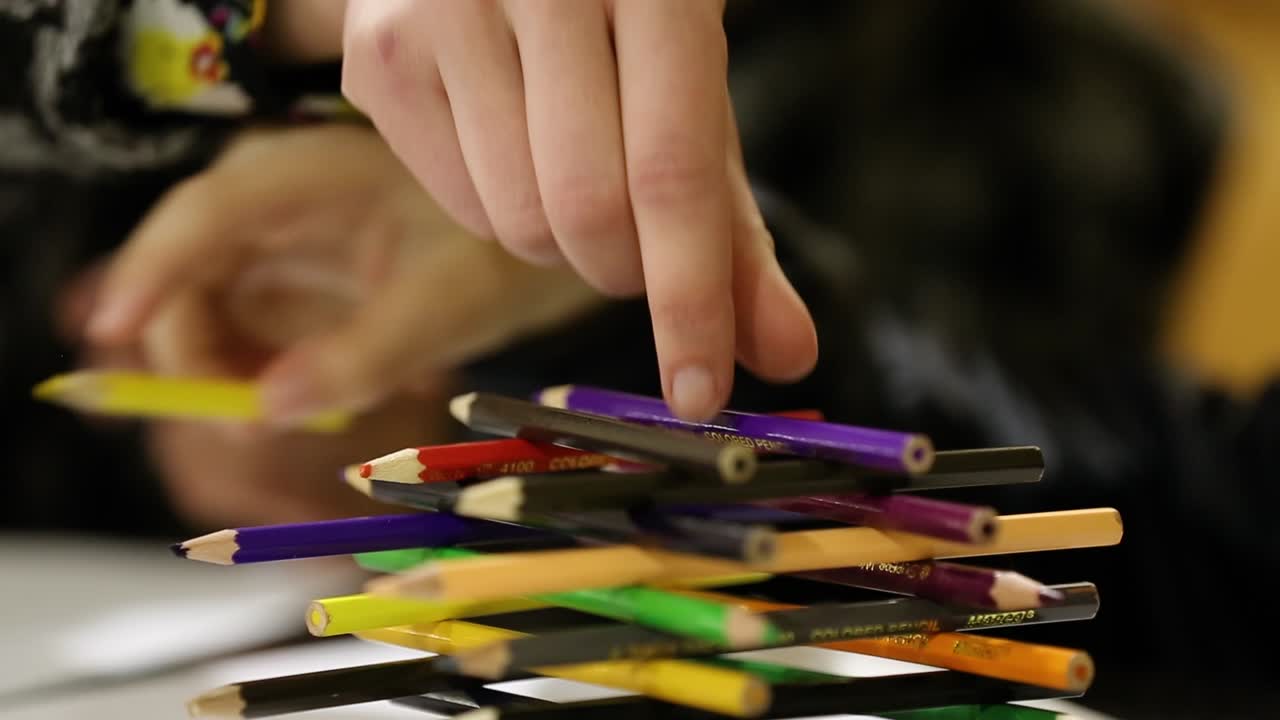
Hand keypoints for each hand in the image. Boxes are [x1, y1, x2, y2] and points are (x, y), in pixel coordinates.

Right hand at [87, 123, 601, 424]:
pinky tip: (316, 406)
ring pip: (205, 322)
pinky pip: (240, 344)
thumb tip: (267, 409)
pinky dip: (259, 386)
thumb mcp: (450, 306)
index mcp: (307, 177)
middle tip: (247, 428)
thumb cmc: (505, 255)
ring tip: (299, 424)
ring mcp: (271, 249)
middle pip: (185, 282)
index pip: (203, 218)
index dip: (151, 276)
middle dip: (196, 361)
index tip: (114, 333)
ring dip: (228, 383)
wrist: (541, 250)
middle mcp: (269, 206)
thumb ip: (364, 356)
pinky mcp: (284, 291)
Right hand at [338, 0, 817, 419]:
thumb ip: (737, 231)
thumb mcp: (696, 101)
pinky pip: (460, 205)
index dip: (689, 298)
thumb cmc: (622, 29)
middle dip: (622, 268)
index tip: (698, 395)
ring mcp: (443, 9)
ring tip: (572, 169)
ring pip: (518, 221)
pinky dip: (502, 214)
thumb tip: (787, 357)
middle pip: (586, 211)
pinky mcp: (379, 53)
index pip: (672, 172)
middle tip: (634, 245)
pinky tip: (511, 148)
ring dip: (561, 245)